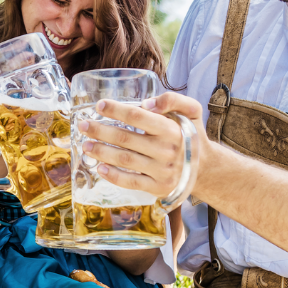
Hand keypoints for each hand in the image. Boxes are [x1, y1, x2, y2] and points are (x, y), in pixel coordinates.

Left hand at [77, 91, 203, 200]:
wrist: (205, 166)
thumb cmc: (189, 134)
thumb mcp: (191, 111)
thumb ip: (173, 100)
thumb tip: (147, 103)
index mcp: (172, 129)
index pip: (138, 117)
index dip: (116, 110)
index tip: (99, 106)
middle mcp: (167, 150)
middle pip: (125, 138)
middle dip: (100, 131)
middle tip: (83, 125)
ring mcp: (162, 171)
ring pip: (125, 160)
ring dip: (101, 152)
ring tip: (85, 145)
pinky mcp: (158, 187)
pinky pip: (131, 182)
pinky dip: (113, 176)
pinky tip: (99, 168)